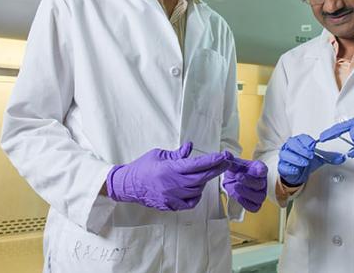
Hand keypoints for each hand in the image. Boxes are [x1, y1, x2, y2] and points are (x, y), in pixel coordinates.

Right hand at [106, 142, 230, 210]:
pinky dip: (196, 196)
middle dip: (216, 169)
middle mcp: (172, 184)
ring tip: (206, 173)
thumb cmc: (143, 167)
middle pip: (201, 178)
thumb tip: (190, 146)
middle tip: (226, 162)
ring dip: (204, 181)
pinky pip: (190, 203)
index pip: (196, 165)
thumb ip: (177, 153)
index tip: (223, 156)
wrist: (127, 185)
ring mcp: (171, 197)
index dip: (212, 161)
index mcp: (170, 169)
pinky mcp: (170, 206)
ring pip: (196, 190)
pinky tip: (196, 188)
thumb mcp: (159, 154)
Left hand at [222, 157, 267, 211]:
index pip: (263, 170)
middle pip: (260, 184)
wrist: (235, 180)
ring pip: (259, 197)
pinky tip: (238, 197)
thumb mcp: (233, 164)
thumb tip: (226, 154)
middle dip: (248, 181)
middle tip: (238, 176)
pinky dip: (246, 203)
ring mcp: (260, 193)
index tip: (259, 171)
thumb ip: (230, 160)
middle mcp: (262, 182)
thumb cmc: (238, 170)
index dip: (261, 171)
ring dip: (246, 193)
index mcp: (259, 169)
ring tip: (235, 187)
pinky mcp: (256, 203)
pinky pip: (254, 207)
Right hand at [278, 134, 345, 185]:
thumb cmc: (306, 162)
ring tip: (304, 162)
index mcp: (298, 142)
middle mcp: (290, 147)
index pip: (301, 138)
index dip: (307, 141)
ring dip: (296, 158)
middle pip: (292, 144)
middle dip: (302, 149)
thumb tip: (340, 157)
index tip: (313, 145)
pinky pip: (283, 166)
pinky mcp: (282, 167)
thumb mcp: (319, 158)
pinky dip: (290, 167)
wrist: (297, 173)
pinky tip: (296, 169)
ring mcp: (285, 156)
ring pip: (286, 154)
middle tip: (310, 155)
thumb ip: (329, 157)